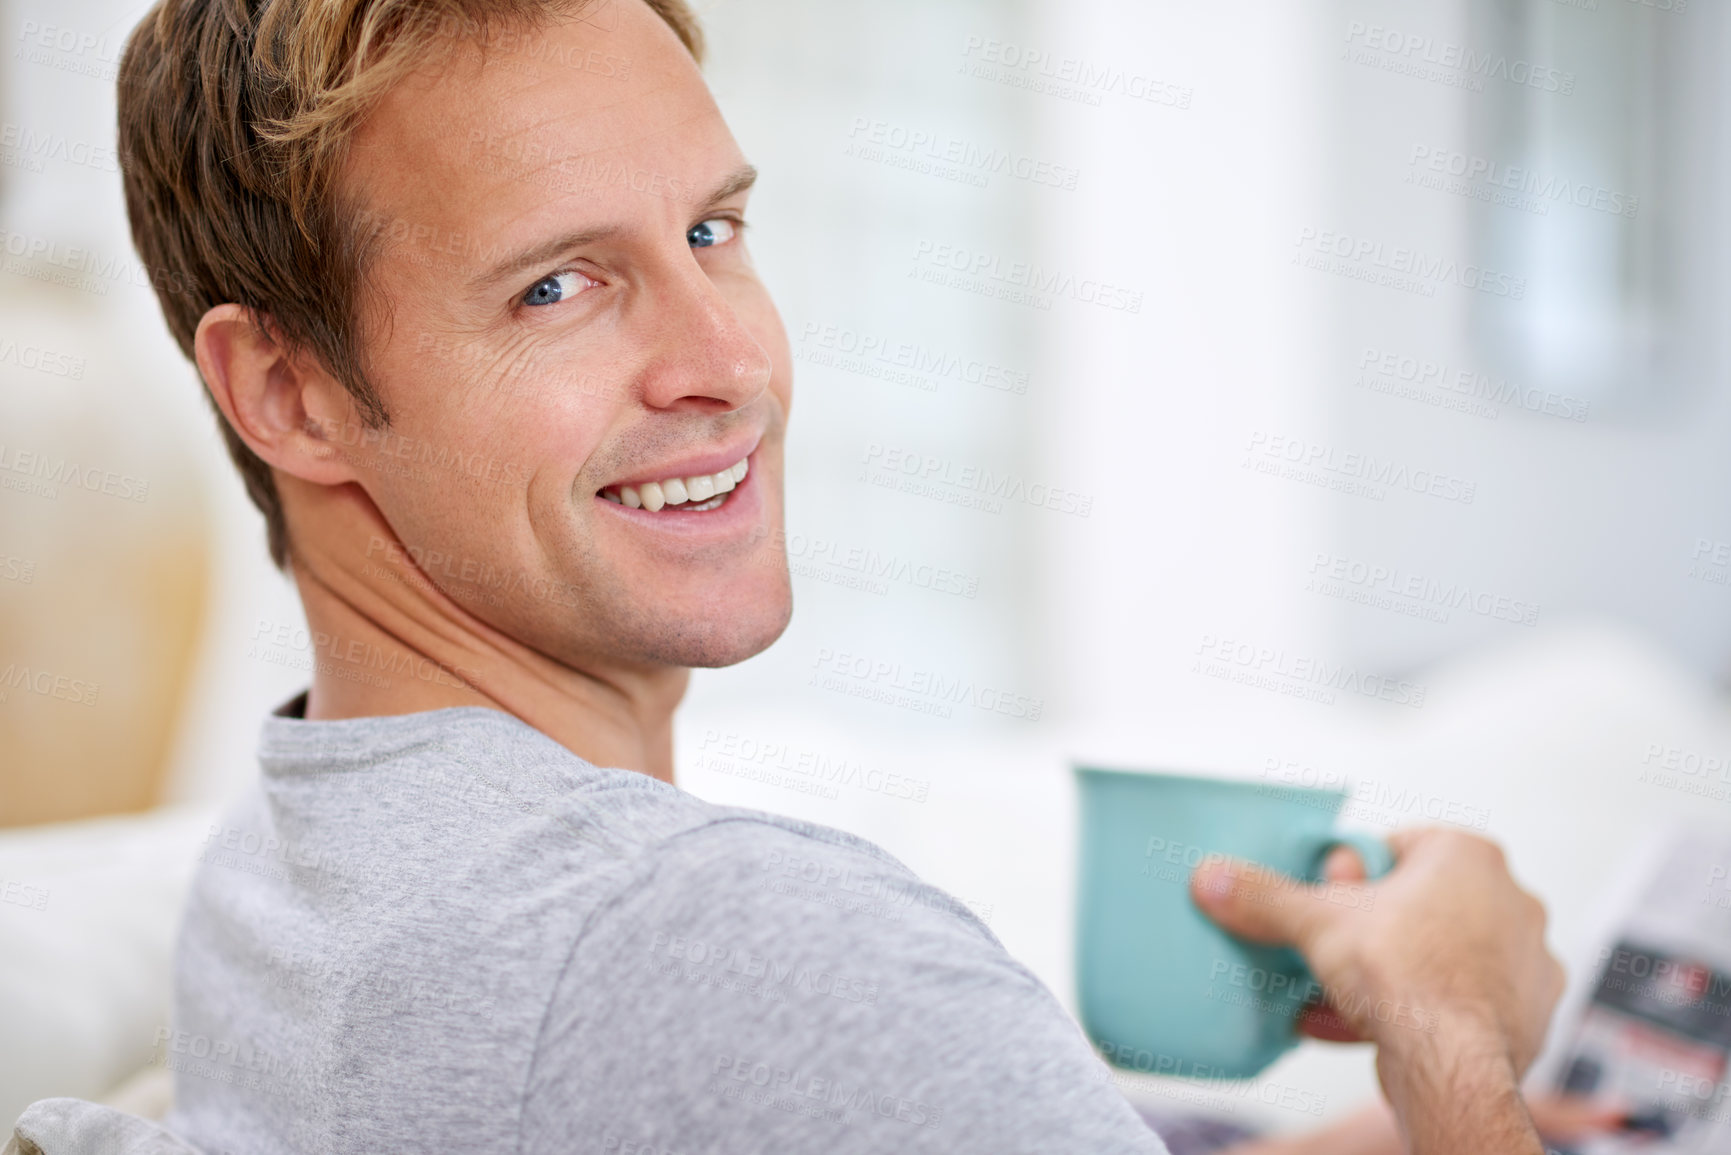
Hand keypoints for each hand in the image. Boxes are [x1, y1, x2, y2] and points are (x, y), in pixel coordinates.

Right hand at [1190, 828, 1564, 1153]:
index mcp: (1470, 855)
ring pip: (1439, 955)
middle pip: (1417, 901)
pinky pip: (1459, 1002)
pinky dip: (1418, 1010)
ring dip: (1389, 972)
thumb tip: (1211, 878)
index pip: (1395, 847)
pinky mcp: (1530, 1015)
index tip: (1327, 904)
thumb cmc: (1400, 973)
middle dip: (1370, 927)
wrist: (1452, 1066)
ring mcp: (1528, 961)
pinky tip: (1364, 1028)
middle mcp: (1512, 899)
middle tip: (1329, 950)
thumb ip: (1264, 896)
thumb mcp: (1315, 922)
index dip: (1349, 876)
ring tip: (1339, 996)